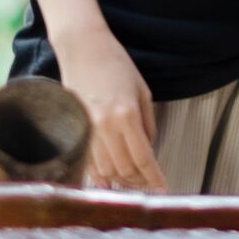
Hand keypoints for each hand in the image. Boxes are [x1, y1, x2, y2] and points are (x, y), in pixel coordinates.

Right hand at [58, 25, 163, 192]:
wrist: (83, 48)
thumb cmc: (117, 64)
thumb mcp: (142, 91)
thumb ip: (147, 123)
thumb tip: (149, 150)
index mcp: (127, 115)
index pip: (143, 158)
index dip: (154, 178)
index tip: (163, 190)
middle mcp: (106, 127)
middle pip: (125, 169)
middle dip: (139, 183)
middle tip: (149, 188)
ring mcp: (87, 130)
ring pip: (106, 170)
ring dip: (121, 182)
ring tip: (132, 186)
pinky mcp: (75, 129)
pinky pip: (88, 162)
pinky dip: (99, 176)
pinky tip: (108, 184)